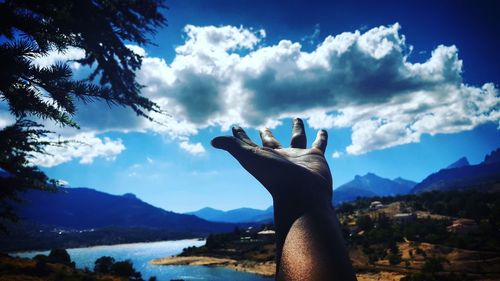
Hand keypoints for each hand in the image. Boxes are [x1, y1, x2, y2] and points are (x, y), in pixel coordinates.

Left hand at [211, 118, 331, 205]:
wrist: (302, 194)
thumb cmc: (274, 176)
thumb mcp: (249, 157)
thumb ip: (233, 146)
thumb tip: (213, 140)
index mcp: (262, 158)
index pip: (248, 144)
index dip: (240, 136)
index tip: (235, 127)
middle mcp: (280, 158)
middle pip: (272, 143)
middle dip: (267, 135)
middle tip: (264, 126)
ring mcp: (298, 157)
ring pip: (298, 139)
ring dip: (297, 129)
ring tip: (297, 118)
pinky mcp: (316, 157)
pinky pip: (319, 144)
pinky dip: (321, 137)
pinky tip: (323, 130)